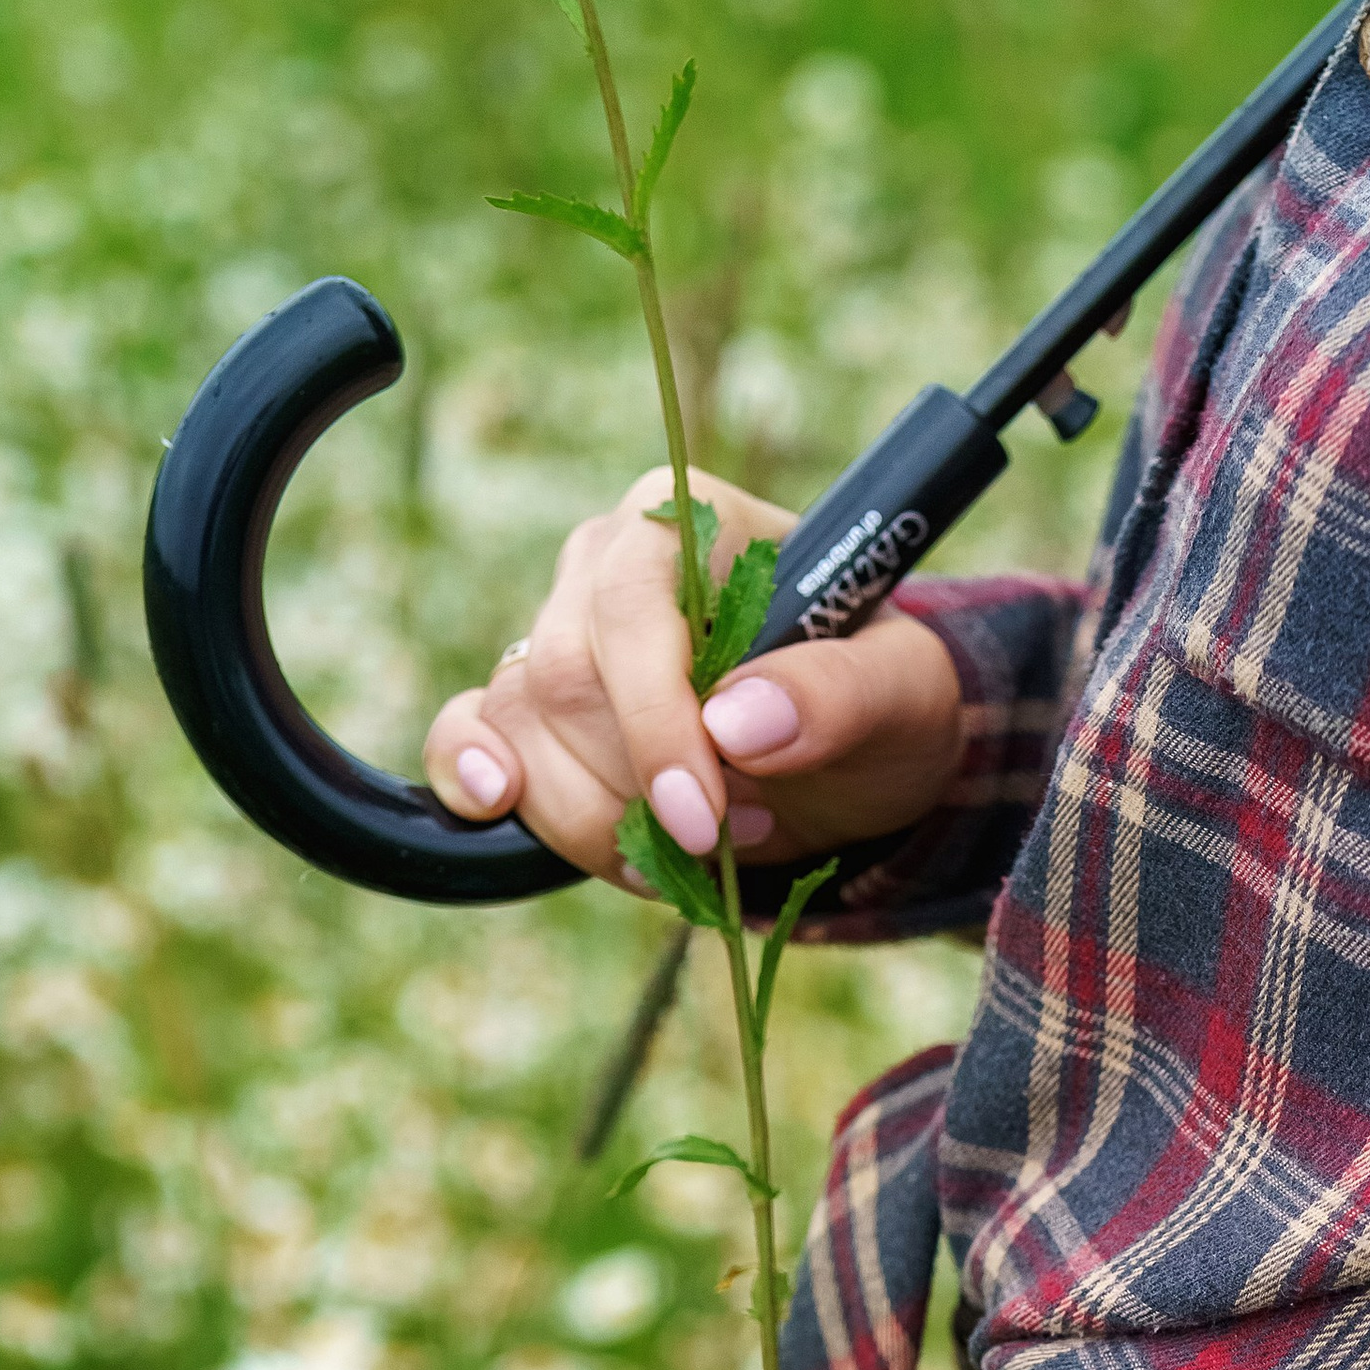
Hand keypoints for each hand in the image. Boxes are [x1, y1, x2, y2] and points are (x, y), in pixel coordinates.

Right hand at [421, 465, 966, 888]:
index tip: (701, 819)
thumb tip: (735, 723)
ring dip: (596, 816)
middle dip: (639, 786)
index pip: (630, 608)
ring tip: (692, 847)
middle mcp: (604, 564)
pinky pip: (469, 733)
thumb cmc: (878, 705)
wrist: (856, 760)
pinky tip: (503, 804)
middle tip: (730, 834)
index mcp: (688, 523)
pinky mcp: (528, 706)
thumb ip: (838, 696)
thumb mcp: (900, 694)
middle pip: (563, 678)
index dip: (655, 723)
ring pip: (519, 724)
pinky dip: (473, 776)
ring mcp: (555, 632)